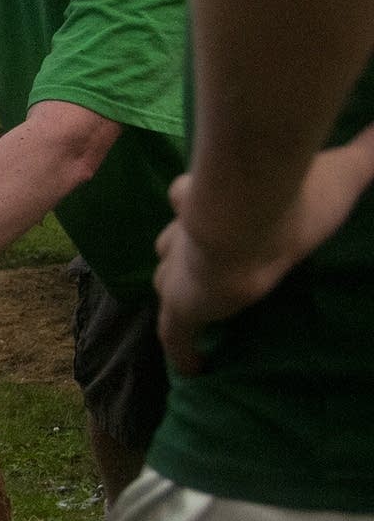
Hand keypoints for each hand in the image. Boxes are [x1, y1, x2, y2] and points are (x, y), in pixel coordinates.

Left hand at [155, 134, 373, 372]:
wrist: (248, 218)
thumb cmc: (290, 196)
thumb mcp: (339, 171)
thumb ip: (368, 151)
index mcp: (218, 202)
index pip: (193, 199)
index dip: (196, 204)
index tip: (205, 214)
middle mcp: (192, 233)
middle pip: (172, 242)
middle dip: (179, 249)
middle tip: (196, 266)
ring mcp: (182, 271)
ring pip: (167, 279)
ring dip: (177, 288)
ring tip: (193, 307)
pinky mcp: (181, 306)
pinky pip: (175, 334)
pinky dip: (182, 349)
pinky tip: (193, 369)